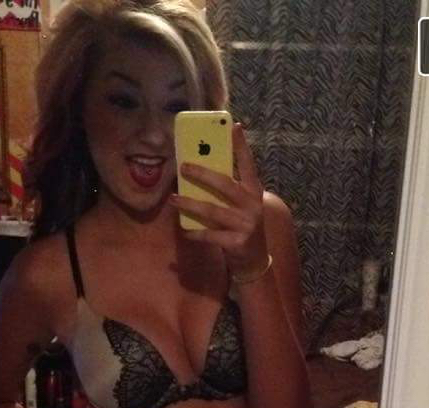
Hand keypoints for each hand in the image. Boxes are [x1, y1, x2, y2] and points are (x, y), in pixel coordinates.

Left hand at [171, 122, 268, 275]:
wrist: (254, 259)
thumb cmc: (242, 225)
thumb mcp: (241, 205)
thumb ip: (228, 190)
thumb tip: (200, 170)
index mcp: (254, 191)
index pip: (248, 164)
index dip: (241, 145)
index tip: (233, 126)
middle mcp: (252, 205)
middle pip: (225, 184)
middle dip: (203, 174)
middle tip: (183, 167)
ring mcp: (245, 224)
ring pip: (213, 210)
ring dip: (190, 204)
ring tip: (173, 198)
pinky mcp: (237, 242)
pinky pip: (211, 235)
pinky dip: (196, 232)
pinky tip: (185, 230)